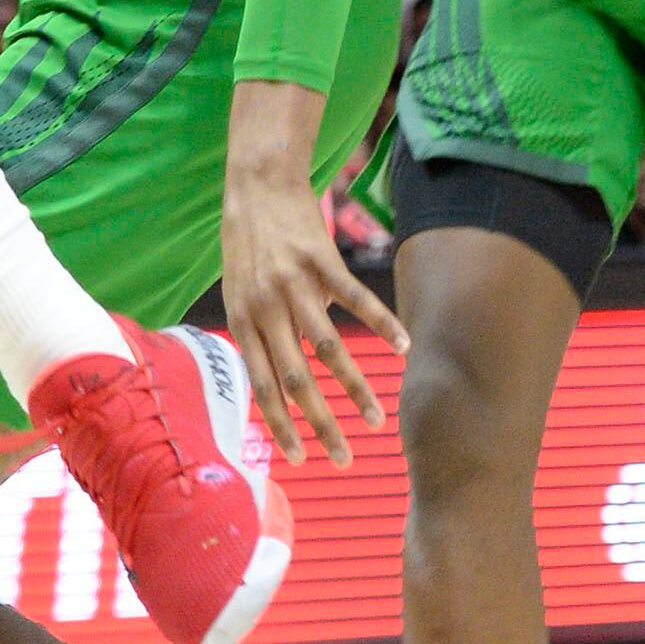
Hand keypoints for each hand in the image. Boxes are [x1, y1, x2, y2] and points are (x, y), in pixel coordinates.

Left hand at [219, 169, 404, 468]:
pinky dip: (381, 324)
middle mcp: (266, 307)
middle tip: (344, 460)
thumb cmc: (248, 244)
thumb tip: (294, 374)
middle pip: (296, 378)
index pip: (262, 385)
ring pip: (328, 348)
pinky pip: (355, 299)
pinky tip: (403, 346)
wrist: (258, 183)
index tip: (301, 459)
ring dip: (355, 389)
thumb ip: (264, 332)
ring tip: (377, 420)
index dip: (280, 424)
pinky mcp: (322, 260)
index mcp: (244, 320)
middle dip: (321, 424)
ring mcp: (295, 284)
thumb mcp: (241, 291)